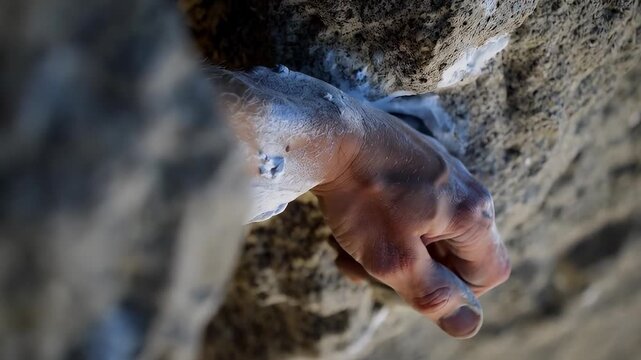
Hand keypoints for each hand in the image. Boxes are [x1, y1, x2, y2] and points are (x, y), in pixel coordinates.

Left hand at [313, 107, 510, 337]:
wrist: (328, 132)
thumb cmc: (361, 195)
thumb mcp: (393, 257)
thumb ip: (433, 295)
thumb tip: (468, 324)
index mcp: (472, 214)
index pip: (489, 273)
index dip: (455, 291)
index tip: (412, 285)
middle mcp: (465, 188)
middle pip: (453, 253)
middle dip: (410, 270)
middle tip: (365, 269)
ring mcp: (441, 170)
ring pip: (426, 231)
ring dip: (389, 248)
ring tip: (347, 247)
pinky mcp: (416, 159)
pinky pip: (412, 206)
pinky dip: (384, 223)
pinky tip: (351, 222)